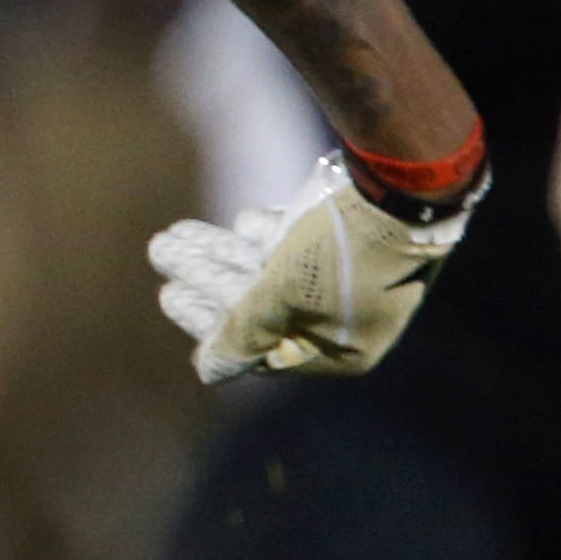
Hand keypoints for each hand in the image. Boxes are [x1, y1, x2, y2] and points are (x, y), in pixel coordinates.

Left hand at [147, 153, 473, 382]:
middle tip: (160, 253)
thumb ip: (244, 331)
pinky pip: (293, 245)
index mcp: (340, 351)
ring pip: (268, 270)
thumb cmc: (340, 252)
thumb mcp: (285, 294)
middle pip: (259, 305)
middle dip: (204, 278)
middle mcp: (344, 320)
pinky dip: (260, 235)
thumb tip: (210, 372)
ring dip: (217, 251)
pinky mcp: (343, 240)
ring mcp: (346, 278)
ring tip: (173, 234)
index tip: (170, 297)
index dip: (212, 325)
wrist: (400, 187)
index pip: (260, 349)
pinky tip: (239, 224)